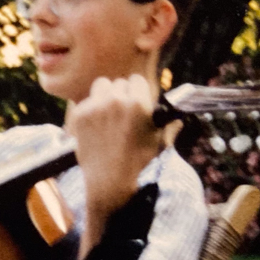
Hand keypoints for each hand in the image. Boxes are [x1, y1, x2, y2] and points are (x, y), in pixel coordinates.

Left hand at [67, 74, 163, 240]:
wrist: (109, 180)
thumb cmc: (137, 161)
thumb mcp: (159, 142)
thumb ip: (168, 125)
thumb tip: (179, 118)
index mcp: (138, 103)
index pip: (137, 80)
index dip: (137, 90)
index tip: (136, 99)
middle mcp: (116, 100)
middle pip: (119, 83)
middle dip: (122, 93)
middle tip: (122, 110)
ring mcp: (95, 106)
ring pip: (101, 85)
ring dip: (105, 94)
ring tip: (108, 110)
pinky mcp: (80, 115)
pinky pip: (87, 100)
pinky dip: (91, 108)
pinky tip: (96, 124)